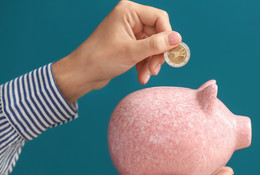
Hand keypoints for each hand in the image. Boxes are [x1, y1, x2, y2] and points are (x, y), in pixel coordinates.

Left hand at [53, 0, 181, 103]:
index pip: (160, 18)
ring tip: (146, 76)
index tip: (170, 53)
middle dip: (157, 54)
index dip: (167, 36)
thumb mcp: (132, 52)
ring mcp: (130, 32)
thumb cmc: (100, 59)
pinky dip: (145, 64)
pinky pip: (145, 52)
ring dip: (151, 62)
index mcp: (129, 12)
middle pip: (158, 33)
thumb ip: (156, 45)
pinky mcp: (129, 44)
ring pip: (153, 45)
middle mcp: (130, 18)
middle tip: (155, 70)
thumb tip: (177, 38)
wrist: (82, 74)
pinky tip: (141, 76)